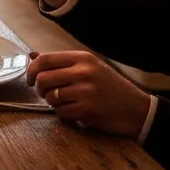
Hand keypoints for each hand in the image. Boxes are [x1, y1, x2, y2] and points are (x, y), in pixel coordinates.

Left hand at [27, 50, 151, 137]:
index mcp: (83, 58)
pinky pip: (61, 112)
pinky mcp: (88, 110)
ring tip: (66, 102)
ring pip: (50, 96)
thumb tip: (32, 55)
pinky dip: (64, 114)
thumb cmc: (110, 88)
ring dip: (53, 102)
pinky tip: (76, 111)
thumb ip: (62, 63)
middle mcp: (84, 72)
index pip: (44, 59)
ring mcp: (86, 92)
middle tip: (45, 93)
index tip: (31, 79)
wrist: (138, 110)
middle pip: (42, 78)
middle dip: (39, 88)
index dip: (31, 70)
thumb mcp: (90, 68)